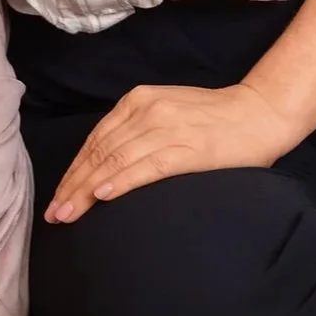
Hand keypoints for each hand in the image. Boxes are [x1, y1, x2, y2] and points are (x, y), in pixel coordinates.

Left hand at [45, 82, 301, 224]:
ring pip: (116, 161)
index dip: (74, 171)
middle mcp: (147, 110)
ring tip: (68, 215)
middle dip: (74, 186)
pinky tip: (103, 196)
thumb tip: (105, 166)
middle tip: (54, 215)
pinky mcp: (188, 148)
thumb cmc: (215, 120)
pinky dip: (122, 181)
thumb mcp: (167, 113)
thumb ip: (137, 131)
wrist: (260, 112)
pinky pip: (147, 166)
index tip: (58, 197)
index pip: (96, 140)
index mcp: (139, 100)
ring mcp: (167, 127)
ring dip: (88, 191)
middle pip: (100, 152)